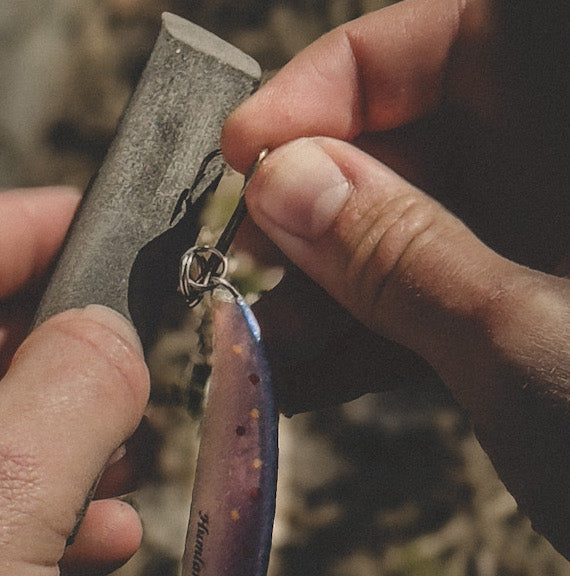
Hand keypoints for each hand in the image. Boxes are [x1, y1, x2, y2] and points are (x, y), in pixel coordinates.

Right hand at [221, 0, 569, 550]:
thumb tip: (288, 178)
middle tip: (242, 259)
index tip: (254, 146)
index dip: (346, 76)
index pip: (465, 35)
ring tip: (254, 338)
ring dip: (335, 283)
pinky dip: (381, 337)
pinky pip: (457, 302)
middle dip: (323, 199)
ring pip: (435, 228)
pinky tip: (302, 375)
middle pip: (436, 133)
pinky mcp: (569, 332)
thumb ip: (399, 252)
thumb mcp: (531, 344)